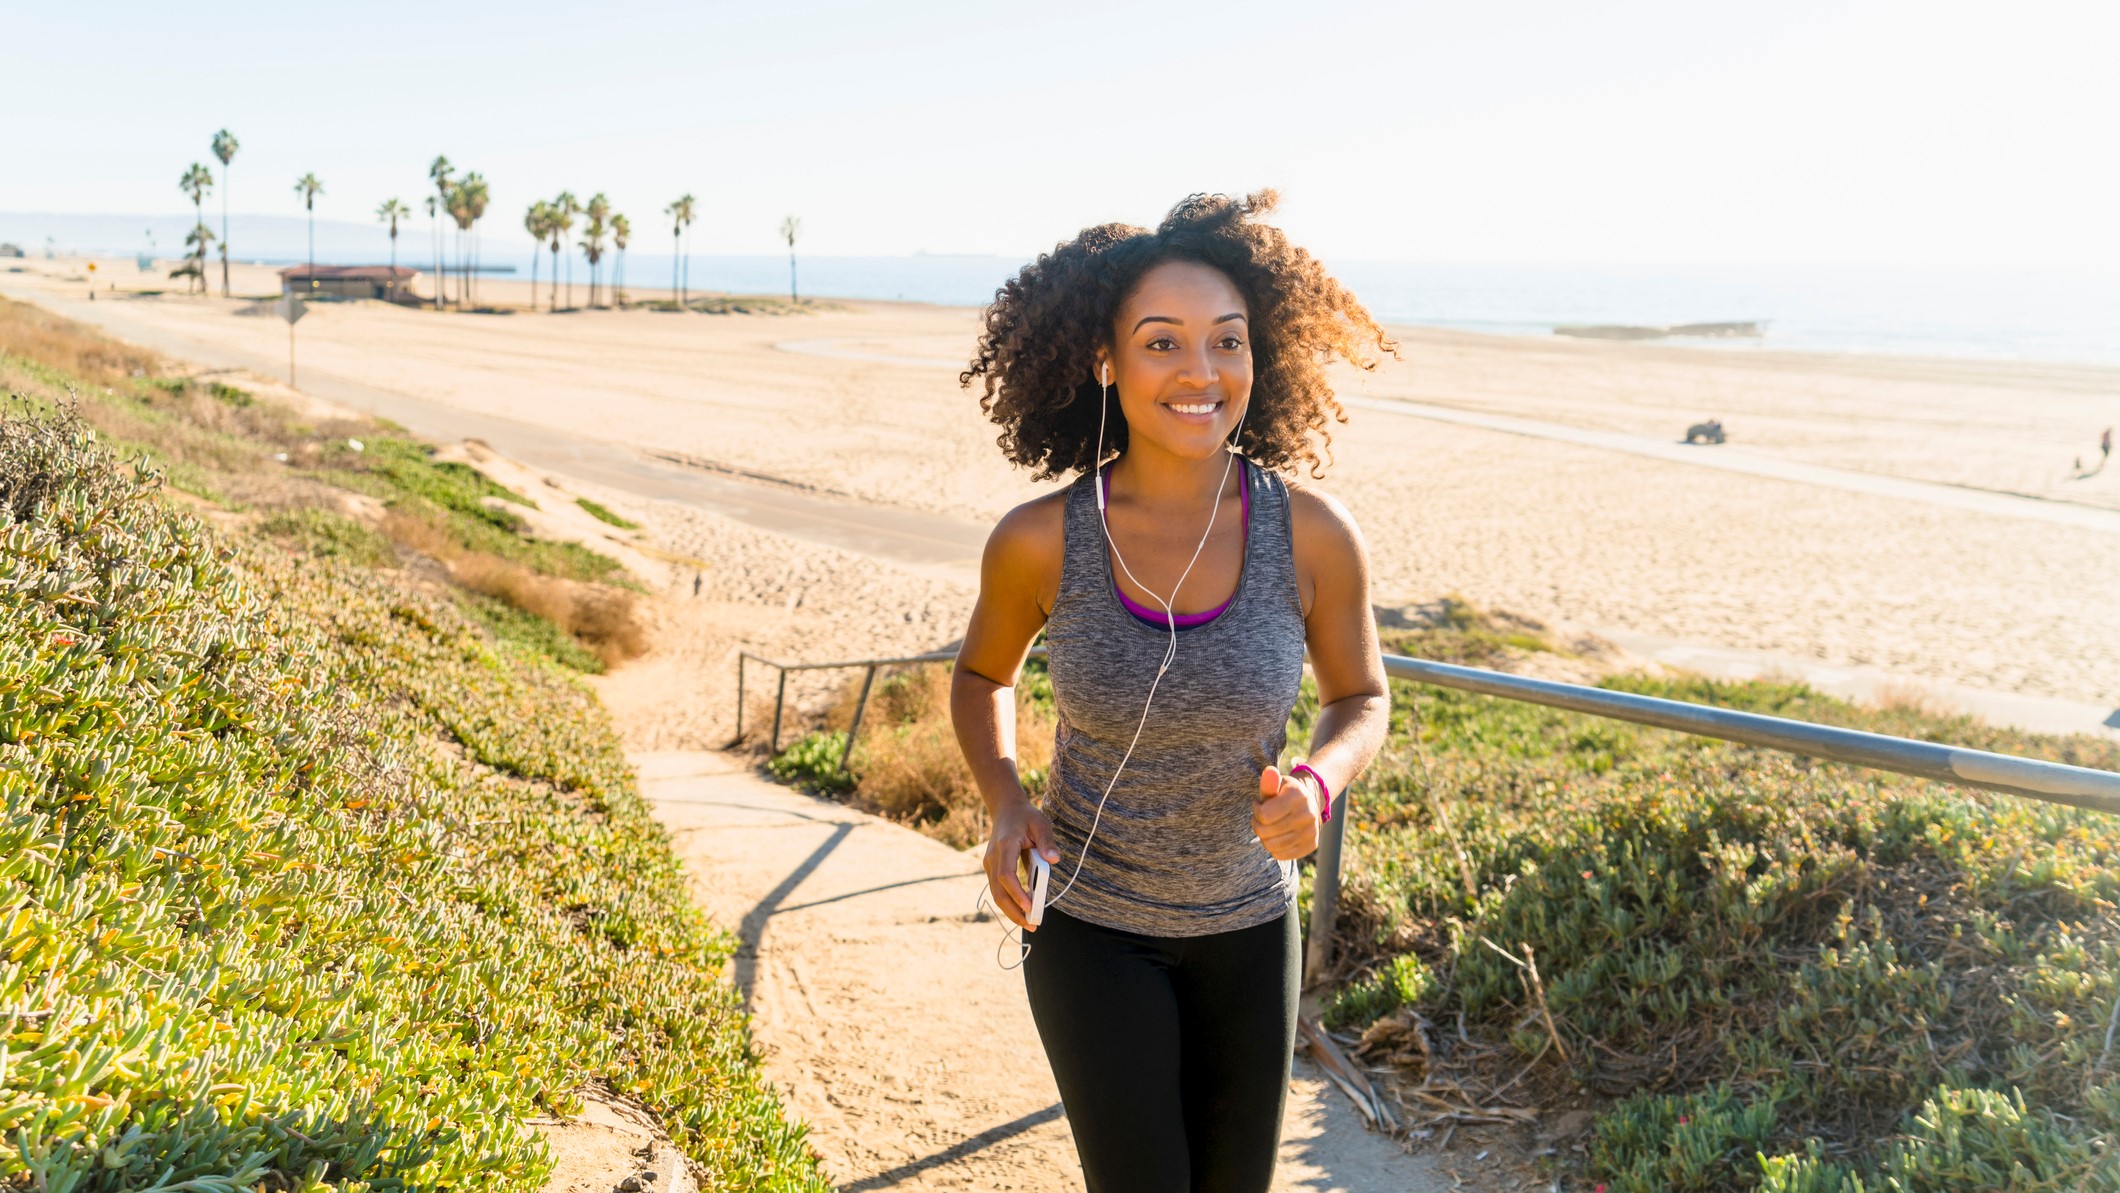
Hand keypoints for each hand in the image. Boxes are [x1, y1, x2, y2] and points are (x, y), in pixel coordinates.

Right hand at [983, 797, 1059, 931]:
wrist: (1006, 810)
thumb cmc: (1025, 817)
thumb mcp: (1041, 824)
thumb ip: (1047, 842)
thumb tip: (1054, 860)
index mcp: (1005, 846)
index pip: (1006, 875)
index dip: (1017, 893)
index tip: (1030, 906)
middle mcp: (993, 858)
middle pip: (998, 891)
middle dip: (1013, 911)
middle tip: (1031, 925)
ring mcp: (989, 864)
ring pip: (996, 894)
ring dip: (1011, 911)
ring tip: (1029, 923)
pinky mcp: (992, 869)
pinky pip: (998, 890)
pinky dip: (1009, 902)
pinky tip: (1022, 912)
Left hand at [1253, 765, 1320, 861]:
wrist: (1310, 803)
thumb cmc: (1285, 794)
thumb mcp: (1277, 785)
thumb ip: (1269, 782)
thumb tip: (1269, 771)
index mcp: (1298, 796)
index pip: (1264, 815)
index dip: (1256, 810)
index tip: (1259, 805)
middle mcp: (1308, 815)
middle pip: (1265, 832)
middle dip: (1257, 825)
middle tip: (1262, 817)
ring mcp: (1312, 832)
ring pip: (1271, 846)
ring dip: (1264, 837)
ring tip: (1268, 826)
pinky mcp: (1311, 845)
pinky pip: (1280, 855)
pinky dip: (1273, 848)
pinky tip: (1277, 836)